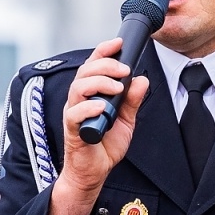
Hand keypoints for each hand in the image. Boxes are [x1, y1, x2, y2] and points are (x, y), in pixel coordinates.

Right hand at [47, 38, 149, 214]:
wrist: (94, 172)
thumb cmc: (105, 145)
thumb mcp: (126, 120)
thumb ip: (133, 100)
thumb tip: (142, 79)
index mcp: (91, 93)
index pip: (93, 65)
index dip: (103, 51)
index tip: (118, 43)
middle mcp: (79, 100)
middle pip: (85, 72)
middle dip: (105, 65)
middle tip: (124, 70)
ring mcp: (74, 114)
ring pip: (78, 88)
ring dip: (99, 82)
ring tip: (118, 87)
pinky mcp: (73, 130)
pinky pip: (75, 114)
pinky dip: (89, 107)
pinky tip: (103, 108)